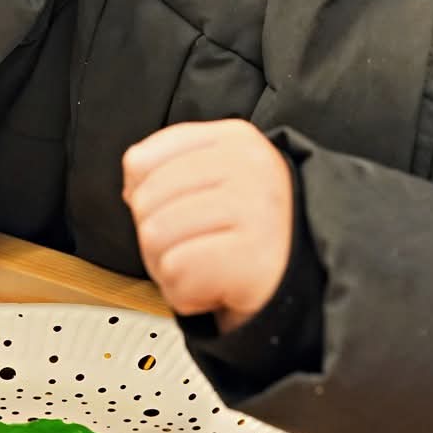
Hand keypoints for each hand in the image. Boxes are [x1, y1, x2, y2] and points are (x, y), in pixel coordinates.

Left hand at [122, 119, 291, 332]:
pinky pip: (177, 274)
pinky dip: (185, 295)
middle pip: (145, 201)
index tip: (173, 211)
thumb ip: (170, 167)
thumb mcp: (217, 180)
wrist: (300, 283)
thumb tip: (133, 187)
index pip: (142, 159)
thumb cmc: (250, 233)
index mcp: (236, 138)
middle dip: (156, 238)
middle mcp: (251, 165)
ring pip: (156, 237)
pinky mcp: (254, 257)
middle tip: (192, 249)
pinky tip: (214, 289)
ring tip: (204, 268)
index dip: (141, 195)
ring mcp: (256, 209)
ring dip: (168, 269)